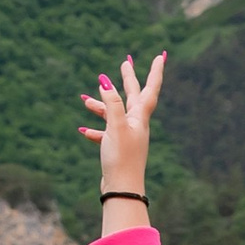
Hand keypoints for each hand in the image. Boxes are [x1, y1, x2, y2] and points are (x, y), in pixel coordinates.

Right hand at [79, 51, 164, 225]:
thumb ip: (111, 104)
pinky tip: (83, 131)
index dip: (155, 71)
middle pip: (132, 96)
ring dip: (101, 106)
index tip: (162, 55)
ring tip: (84, 99)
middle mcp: (136, 125)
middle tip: (126, 62)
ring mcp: (127, 137)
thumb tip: (106, 83)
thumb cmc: (122, 159)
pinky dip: (95, 130)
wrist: (122, 190)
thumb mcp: (116, 128)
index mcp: (140, 118)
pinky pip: (106, 134)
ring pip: (114, 115)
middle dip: (128, 79)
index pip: (150, 89)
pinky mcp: (118, 149)